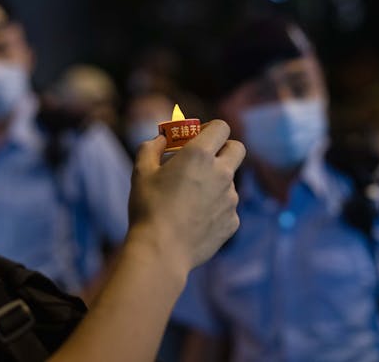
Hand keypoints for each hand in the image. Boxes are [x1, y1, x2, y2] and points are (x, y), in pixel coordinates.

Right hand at [127, 120, 245, 274]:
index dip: (211, 129)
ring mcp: (230, 199)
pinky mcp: (233, 221)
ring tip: (190, 198)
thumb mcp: (141, 171)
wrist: (161, 250)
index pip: (222, 127)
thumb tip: (161, 140)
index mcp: (200, 154)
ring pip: (230, 181)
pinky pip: (227, 207)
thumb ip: (151, 147)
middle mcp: (222, 173)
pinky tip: (195, 218)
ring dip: (216, 181)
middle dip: (224, 149)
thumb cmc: (148, 207)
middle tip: (205, 159)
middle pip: (237, 149)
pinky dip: (215, 207)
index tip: (198, 136)